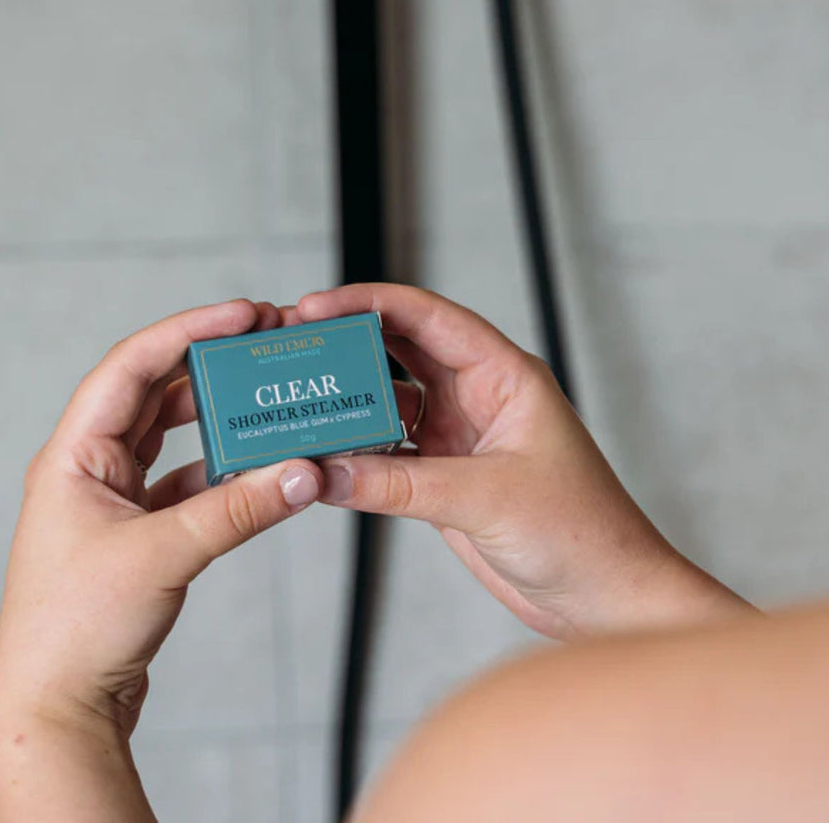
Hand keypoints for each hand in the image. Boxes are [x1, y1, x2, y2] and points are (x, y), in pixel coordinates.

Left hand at [0, 300, 322, 820]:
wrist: (56, 705)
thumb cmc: (77, 628)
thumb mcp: (163, 555)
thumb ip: (239, 509)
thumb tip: (304, 470)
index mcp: (74, 454)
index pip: (132, 366)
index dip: (188, 331)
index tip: (243, 313)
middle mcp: (90, 465)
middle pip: (154, 390)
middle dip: (208, 362)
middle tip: (263, 340)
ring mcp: (113, 496)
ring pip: (170, 432)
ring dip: (215, 412)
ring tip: (263, 390)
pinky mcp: (136, 528)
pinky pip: (184, 478)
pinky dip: (220, 466)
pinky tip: (255, 461)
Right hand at [293, 284, 750, 638]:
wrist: (605, 599)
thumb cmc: (582, 533)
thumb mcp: (486, 498)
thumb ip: (400, 485)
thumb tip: (326, 472)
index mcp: (503, 375)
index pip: (428, 318)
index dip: (371, 303)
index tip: (319, 306)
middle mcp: (477, 397)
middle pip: (400, 352)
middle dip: (348, 344)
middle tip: (296, 344)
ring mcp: (458, 438)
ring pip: (389, 403)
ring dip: (349, 402)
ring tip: (300, 400)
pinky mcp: (444, 478)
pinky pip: (387, 454)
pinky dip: (356, 454)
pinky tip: (323, 456)